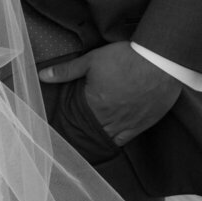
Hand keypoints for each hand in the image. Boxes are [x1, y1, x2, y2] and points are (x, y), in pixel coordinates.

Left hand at [38, 41, 181, 146]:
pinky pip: (127, 139)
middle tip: (73, 137)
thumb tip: (41, 76)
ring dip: (98, 139)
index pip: (77, 122)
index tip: (62, 129)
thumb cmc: (125, 58)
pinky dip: (116, 141)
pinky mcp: (144, 123)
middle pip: (92, 132)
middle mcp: (111, 118)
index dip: (69, 126)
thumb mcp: (91, 60)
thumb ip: (66, 71)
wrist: (160, 61)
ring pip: (108, 138)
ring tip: (88, 142)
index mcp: (95, 104)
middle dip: (82, 134)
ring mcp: (129, 123)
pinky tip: (110, 139)